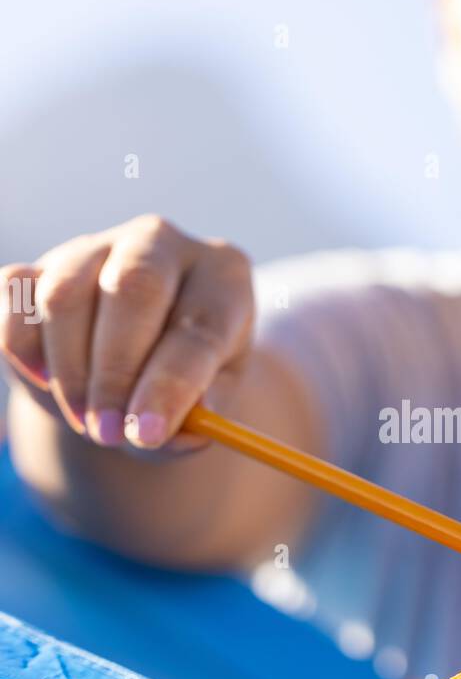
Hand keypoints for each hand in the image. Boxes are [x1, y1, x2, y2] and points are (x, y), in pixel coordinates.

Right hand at [0, 214, 253, 452]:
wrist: (132, 363)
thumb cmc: (181, 382)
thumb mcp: (204, 407)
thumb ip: (192, 422)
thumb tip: (167, 434)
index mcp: (223, 276)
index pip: (201, 325)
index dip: (171, 383)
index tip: (146, 433)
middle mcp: (161, 244)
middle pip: (133, 290)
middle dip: (115, 373)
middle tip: (106, 433)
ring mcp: (96, 245)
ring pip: (66, 296)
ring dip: (69, 371)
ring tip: (85, 420)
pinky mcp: (42, 264)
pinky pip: (16, 294)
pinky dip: (22, 346)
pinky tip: (44, 381)